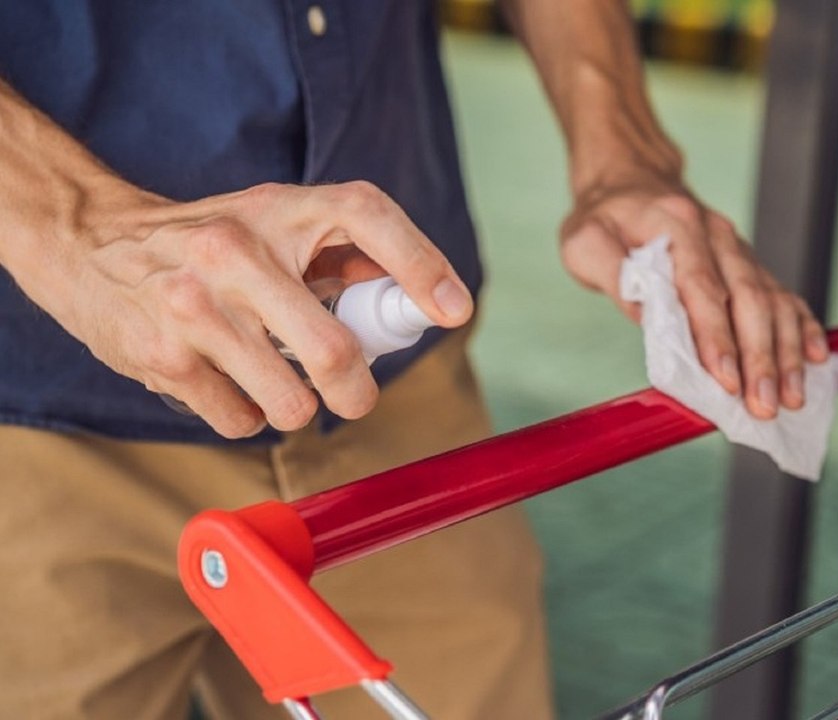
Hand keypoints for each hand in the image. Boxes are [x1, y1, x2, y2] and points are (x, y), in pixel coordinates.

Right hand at [43, 181, 472, 437]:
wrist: (86, 242)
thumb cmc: (201, 240)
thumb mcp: (269, 220)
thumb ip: (341, 249)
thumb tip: (420, 289)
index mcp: (276, 210)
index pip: (365, 214)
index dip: (422, 263)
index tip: (455, 311)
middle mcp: (234, 253)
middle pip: (333, 351)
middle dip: (357, 392)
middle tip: (354, 396)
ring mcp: (194, 308)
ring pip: (290, 404)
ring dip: (296, 407)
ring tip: (273, 380)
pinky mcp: (161, 358)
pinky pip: (241, 421)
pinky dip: (247, 416)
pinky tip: (226, 382)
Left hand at [560, 175, 828, 418]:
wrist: (631, 180)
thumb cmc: (602, 218)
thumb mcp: (586, 241)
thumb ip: (612, 274)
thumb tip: (648, 316)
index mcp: (676, 224)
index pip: (701, 286)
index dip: (716, 335)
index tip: (725, 379)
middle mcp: (716, 235)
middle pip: (749, 298)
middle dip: (760, 357)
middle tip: (764, 405)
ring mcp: (737, 248)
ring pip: (773, 301)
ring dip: (787, 352)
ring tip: (792, 398)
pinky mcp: (747, 263)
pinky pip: (784, 295)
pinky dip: (803, 327)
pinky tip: (817, 359)